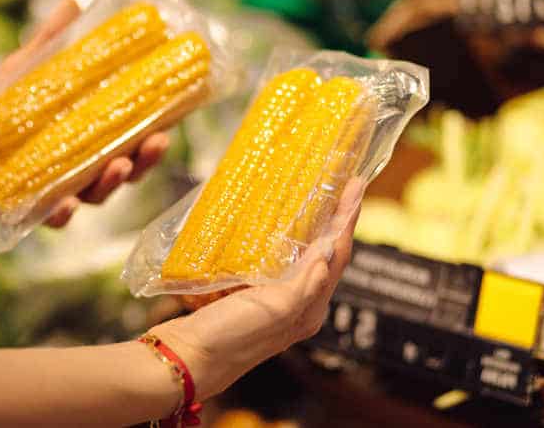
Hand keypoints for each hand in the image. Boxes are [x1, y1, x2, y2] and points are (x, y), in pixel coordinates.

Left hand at [0, 0, 169, 226]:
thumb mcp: (27, 69)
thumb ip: (52, 41)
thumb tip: (75, 1)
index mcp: (91, 137)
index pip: (133, 135)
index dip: (157, 129)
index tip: (173, 114)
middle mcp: (84, 167)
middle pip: (127, 168)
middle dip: (146, 159)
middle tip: (156, 142)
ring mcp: (62, 190)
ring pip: (98, 193)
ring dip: (113, 183)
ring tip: (119, 166)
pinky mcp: (32, 209)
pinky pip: (54, 217)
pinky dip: (63, 213)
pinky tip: (68, 204)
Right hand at [150, 179, 363, 400]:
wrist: (186, 359)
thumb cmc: (230, 339)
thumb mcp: (275, 311)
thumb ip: (305, 284)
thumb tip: (329, 250)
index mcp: (309, 310)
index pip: (337, 256)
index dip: (348, 220)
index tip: (357, 186)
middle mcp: (297, 305)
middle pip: (325, 254)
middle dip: (335, 220)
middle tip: (342, 185)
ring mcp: (273, 300)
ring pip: (301, 256)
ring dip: (312, 228)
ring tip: (316, 198)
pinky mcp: (249, 295)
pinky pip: (274, 261)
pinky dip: (281, 240)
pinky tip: (273, 225)